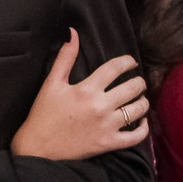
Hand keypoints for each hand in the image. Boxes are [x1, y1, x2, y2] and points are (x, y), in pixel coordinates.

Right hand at [9, 30, 149, 159]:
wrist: (38, 148)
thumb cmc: (43, 114)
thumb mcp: (51, 83)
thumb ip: (65, 58)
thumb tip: (72, 33)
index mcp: (86, 89)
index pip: (115, 68)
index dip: (127, 61)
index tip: (130, 62)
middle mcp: (100, 106)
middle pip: (132, 87)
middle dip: (139, 82)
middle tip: (138, 82)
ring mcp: (107, 126)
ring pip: (138, 110)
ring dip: (143, 102)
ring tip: (140, 99)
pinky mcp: (108, 143)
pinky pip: (136, 137)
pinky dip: (143, 129)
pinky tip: (142, 122)